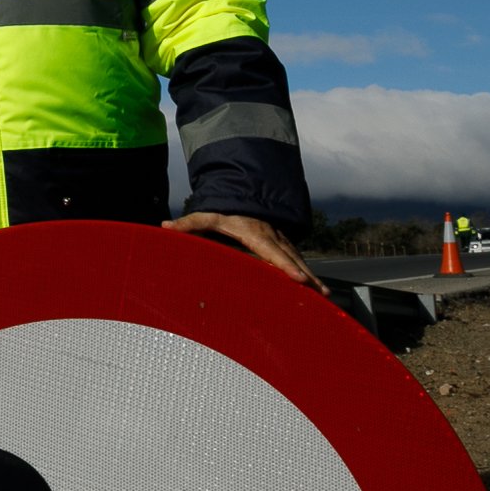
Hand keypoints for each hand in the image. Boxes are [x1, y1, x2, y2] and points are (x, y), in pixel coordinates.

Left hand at [164, 209, 315, 285]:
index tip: (299, 278)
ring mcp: (282, 240)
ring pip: (299, 259)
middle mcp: (273, 237)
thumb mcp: (206, 215)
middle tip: (320, 292)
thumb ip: (187, 224)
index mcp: (255, 233)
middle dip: (308, 275)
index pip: (273, 251)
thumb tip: (164, 228)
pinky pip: (298, 259)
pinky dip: (309, 273)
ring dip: (312, 276)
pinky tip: (316, 288)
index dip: (286, 265)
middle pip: (292, 258)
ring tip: (324, 294)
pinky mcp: (285, 244)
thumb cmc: (224, 210)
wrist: (246, 196)